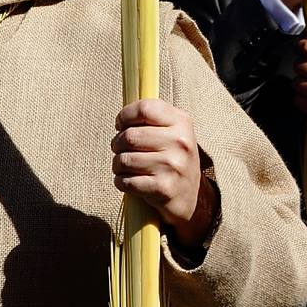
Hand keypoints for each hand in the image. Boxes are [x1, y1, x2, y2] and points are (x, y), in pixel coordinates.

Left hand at [112, 99, 217, 246]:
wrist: (190, 197)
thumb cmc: (174, 159)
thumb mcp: (174, 132)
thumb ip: (153, 118)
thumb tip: (122, 117)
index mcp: (182, 122)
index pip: (145, 108)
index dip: (125, 116)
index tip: (121, 125)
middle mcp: (180, 142)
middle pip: (130, 135)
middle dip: (117, 144)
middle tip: (120, 149)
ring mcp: (173, 166)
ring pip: (124, 160)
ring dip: (117, 165)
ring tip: (124, 167)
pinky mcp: (163, 188)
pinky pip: (126, 181)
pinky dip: (121, 182)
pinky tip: (130, 181)